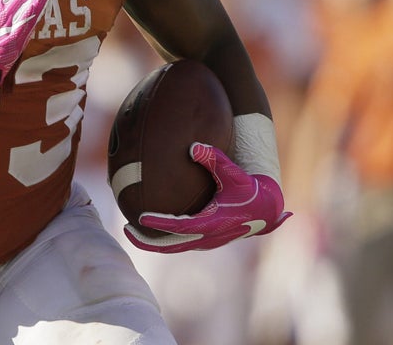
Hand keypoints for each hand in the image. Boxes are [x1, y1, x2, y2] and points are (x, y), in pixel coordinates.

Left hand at [124, 143, 290, 252]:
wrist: (267, 210)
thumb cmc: (249, 189)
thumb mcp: (234, 173)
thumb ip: (214, 158)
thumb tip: (193, 145)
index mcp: (213, 223)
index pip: (180, 227)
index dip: (160, 223)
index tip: (141, 217)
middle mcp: (208, 237)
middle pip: (171, 245)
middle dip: (146, 241)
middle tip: (125, 229)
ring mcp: (207, 242)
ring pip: (174, 246)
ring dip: (153, 241)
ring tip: (131, 229)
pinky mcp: (206, 240)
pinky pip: (180, 242)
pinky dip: (164, 238)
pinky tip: (150, 226)